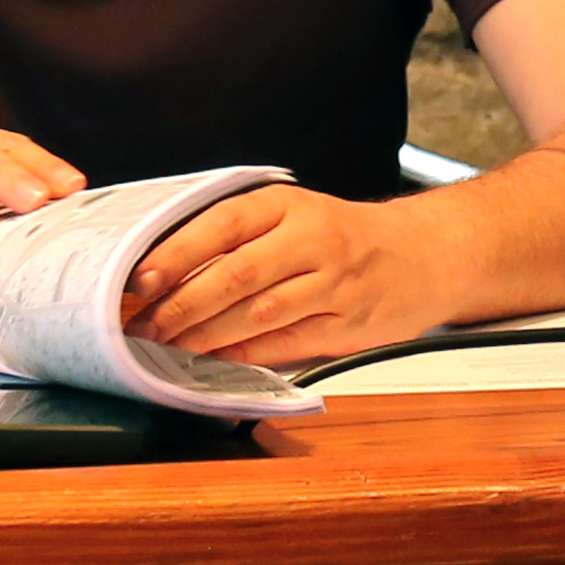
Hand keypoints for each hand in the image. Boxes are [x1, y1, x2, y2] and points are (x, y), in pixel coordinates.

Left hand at [122, 185, 421, 367]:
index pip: (222, 224)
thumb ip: (238, 237)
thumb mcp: (293, 215)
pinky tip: (216, 360)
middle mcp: (312, 240)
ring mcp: (333, 284)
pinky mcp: (348, 325)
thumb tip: (166, 270)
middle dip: (184, 304)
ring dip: (208, 335)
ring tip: (171, 346)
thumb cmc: (344, 235)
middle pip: (238, 274)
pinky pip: (288, 343)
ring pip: (260, 313)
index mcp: (288, 205)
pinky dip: (247, 354)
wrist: (423, 253)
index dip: (177, 253)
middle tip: (146, 324)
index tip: (141, 278)